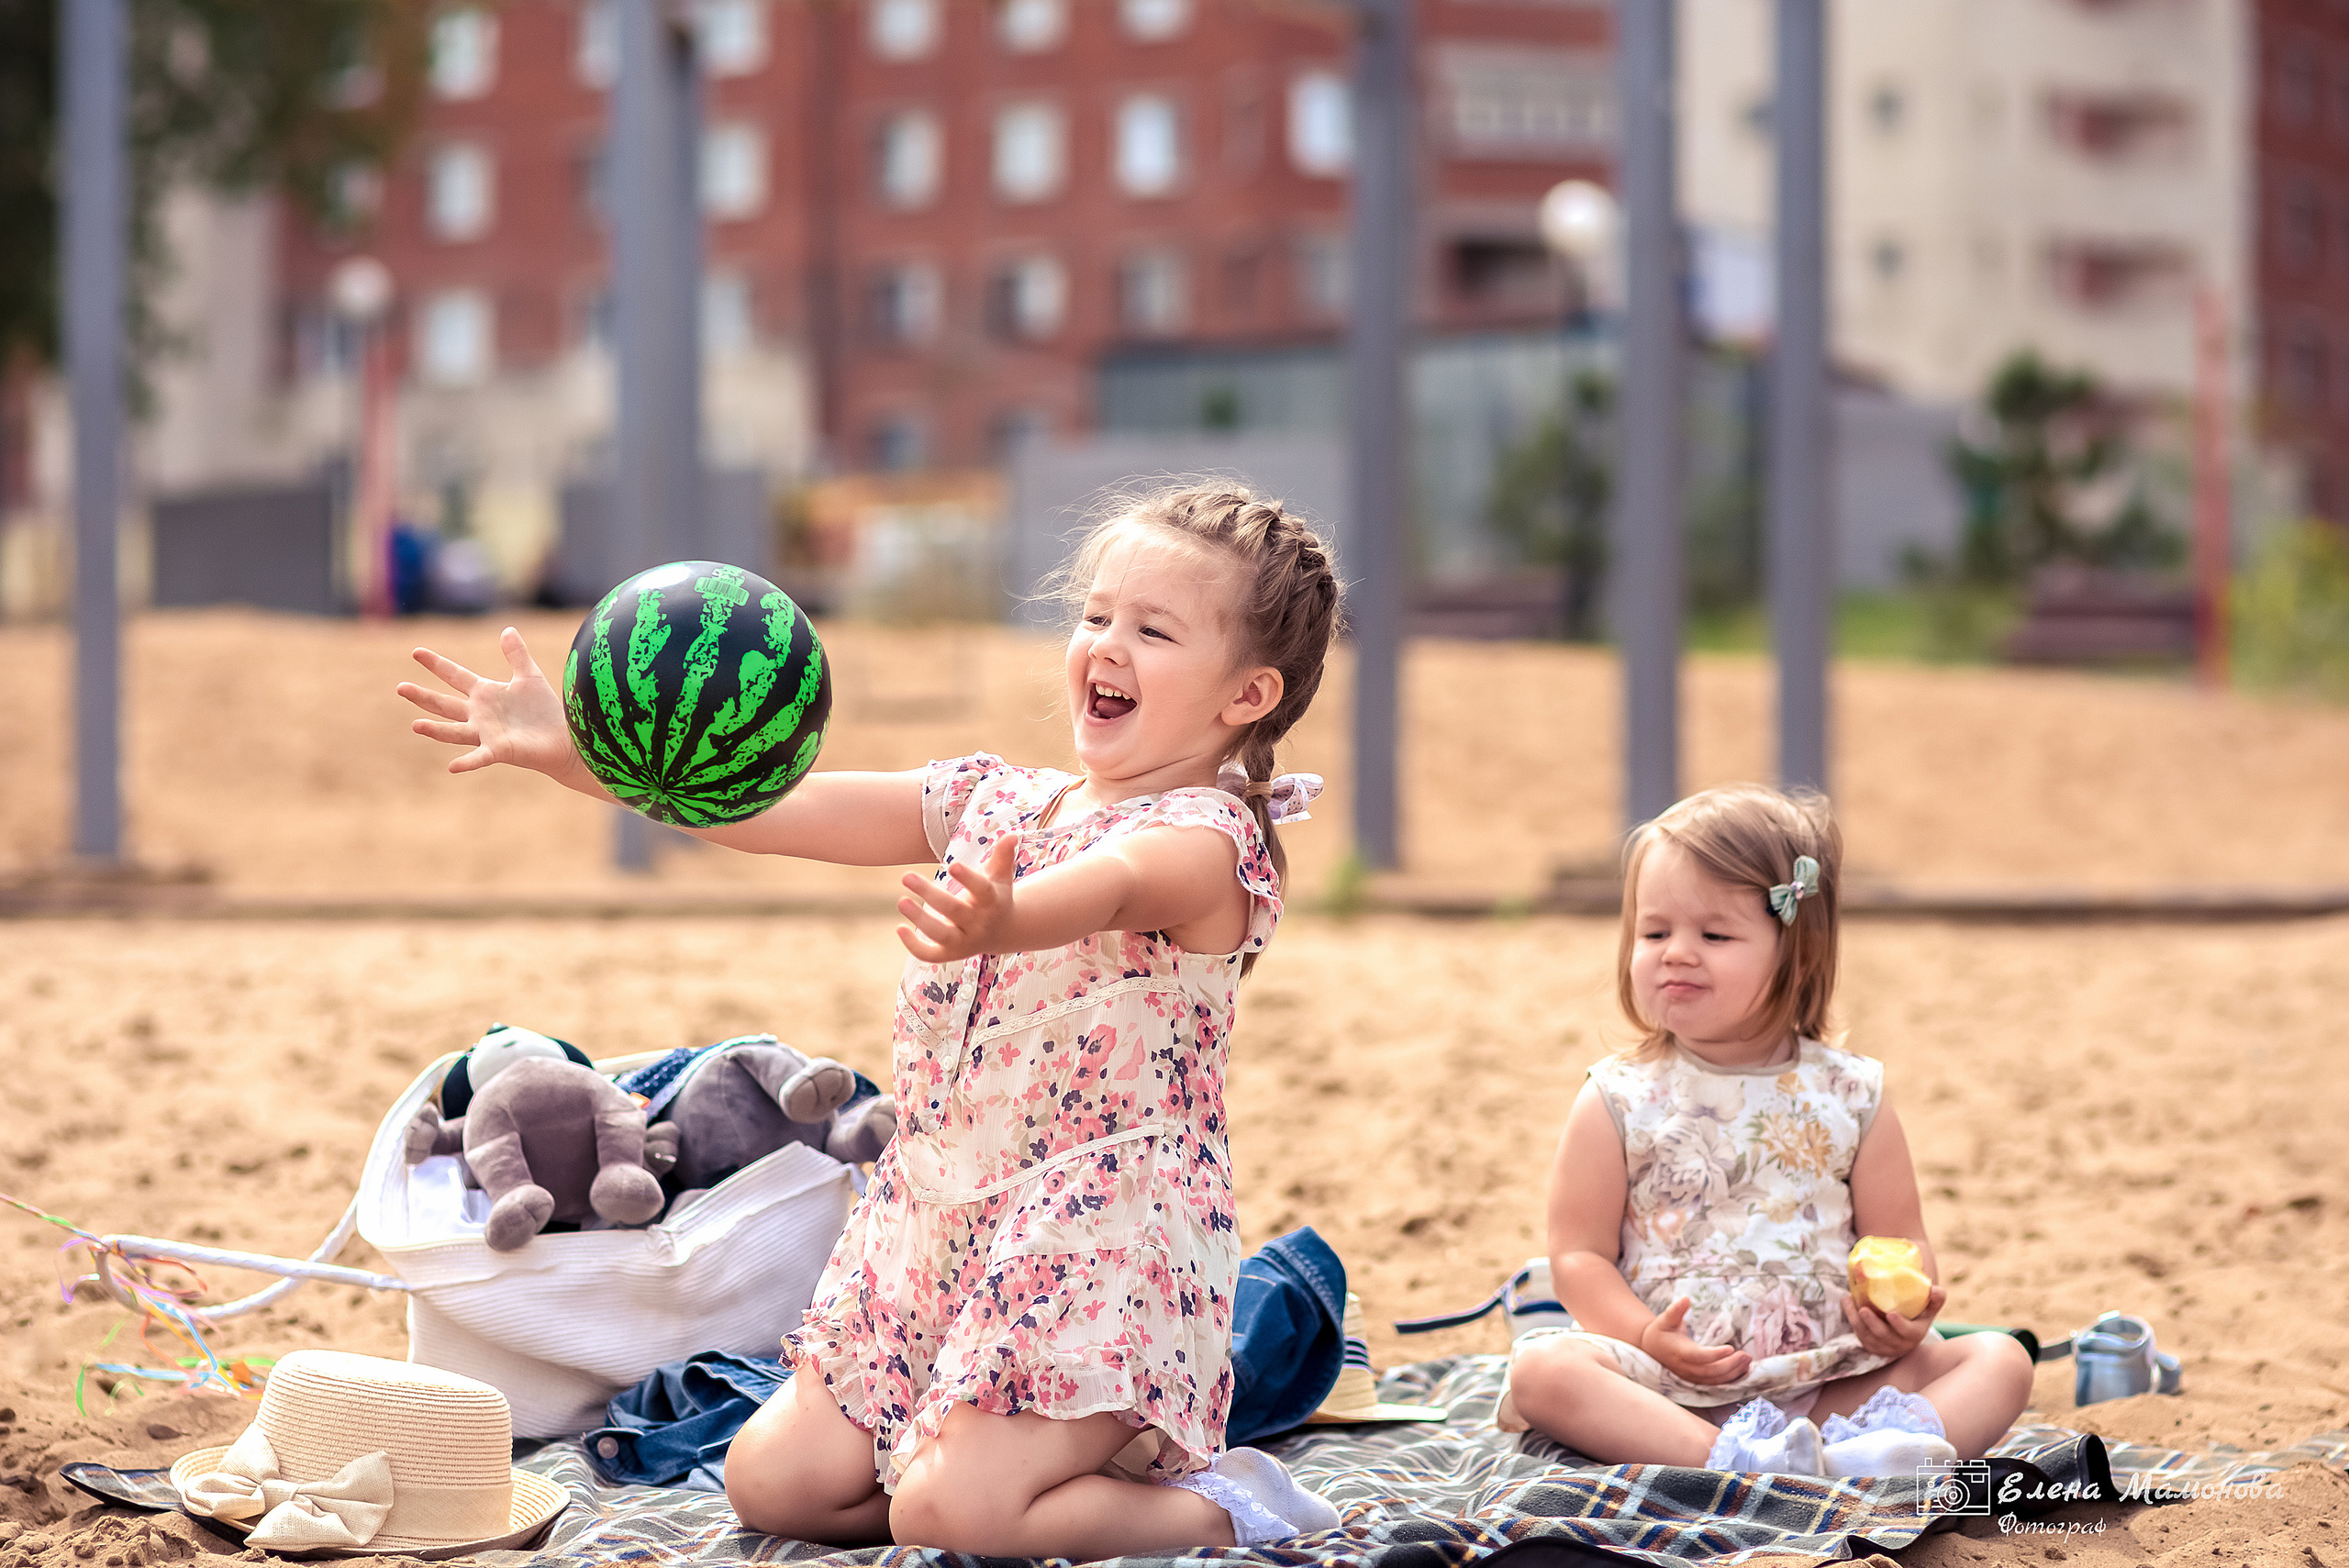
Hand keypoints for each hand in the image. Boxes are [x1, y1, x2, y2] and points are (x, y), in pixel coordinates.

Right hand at [398, 628, 582, 781]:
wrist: (563, 738)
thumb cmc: (545, 711)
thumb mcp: (529, 676)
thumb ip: (517, 655)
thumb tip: (508, 629)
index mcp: (485, 694)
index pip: (455, 676)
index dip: (436, 664)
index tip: (416, 652)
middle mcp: (479, 715)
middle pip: (445, 704)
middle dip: (423, 697)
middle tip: (401, 687)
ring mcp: (487, 734)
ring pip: (455, 731)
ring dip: (436, 730)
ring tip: (416, 725)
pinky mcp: (499, 751)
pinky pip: (479, 757)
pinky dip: (467, 763)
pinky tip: (452, 767)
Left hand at [896, 832, 1018, 962]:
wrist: (1002, 931)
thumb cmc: (995, 895)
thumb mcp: (1001, 876)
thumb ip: (1003, 855)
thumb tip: (1011, 835)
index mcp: (992, 902)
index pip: (981, 891)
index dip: (968, 879)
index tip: (952, 865)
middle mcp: (979, 924)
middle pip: (954, 910)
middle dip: (930, 894)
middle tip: (906, 876)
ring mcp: (965, 941)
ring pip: (941, 934)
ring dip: (920, 920)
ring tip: (901, 901)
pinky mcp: (950, 953)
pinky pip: (931, 955)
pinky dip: (915, 946)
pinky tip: (899, 928)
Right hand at [1638, 1297, 1752, 1386]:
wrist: (1650, 1349)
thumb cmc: (1661, 1331)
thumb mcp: (1665, 1319)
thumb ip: (1675, 1310)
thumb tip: (1686, 1298)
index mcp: (1678, 1351)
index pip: (1698, 1356)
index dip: (1714, 1354)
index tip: (1731, 1348)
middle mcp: (1685, 1367)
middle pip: (1709, 1371)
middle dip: (1729, 1365)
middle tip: (1745, 1355)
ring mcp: (1690, 1376)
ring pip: (1714, 1380)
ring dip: (1732, 1373)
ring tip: (1747, 1361)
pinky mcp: (1695, 1380)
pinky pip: (1714, 1383)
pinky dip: (1729, 1379)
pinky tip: (1742, 1371)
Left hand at [1842, 1283, 1946, 1359]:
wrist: (1907, 1326)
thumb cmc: (1919, 1312)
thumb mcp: (1930, 1306)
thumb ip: (1935, 1298)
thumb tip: (1935, 1290)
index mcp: (1915, 1334)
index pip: (1908, 1332)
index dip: (1900, 1325)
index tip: (1891, 1314)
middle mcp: (1900, 1344)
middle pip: (1883, 1336)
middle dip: (1872, 1324)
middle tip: (1862, 1309)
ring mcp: (1885, 1347)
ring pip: (1867, 1337)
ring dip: (1856, 1320)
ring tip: (1848, 1301)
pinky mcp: (1872, 1346)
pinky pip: (1860, 1336)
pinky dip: (1852, 1321)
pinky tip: (1847, 1305)